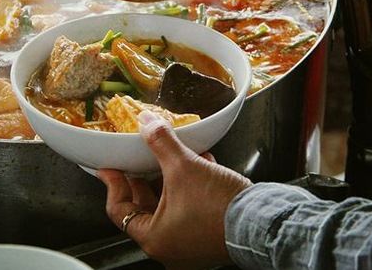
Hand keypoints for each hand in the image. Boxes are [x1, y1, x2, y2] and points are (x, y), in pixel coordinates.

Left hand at [97, 110, 252, 269]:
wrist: (261, 221)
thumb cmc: (220, 207)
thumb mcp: (183, 166)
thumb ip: (161, 142)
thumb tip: (147, 124)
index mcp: (154, 238)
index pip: (119, 210)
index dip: (113, 184)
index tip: (110, 169)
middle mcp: (170, 248)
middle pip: (143, 210)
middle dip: (142, 181)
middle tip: (136, 162)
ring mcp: (190, 246)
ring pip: (168, 209)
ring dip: (168, 182)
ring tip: (170, 159)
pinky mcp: (208, 237)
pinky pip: (189, 211)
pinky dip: (189, 189)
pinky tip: (200, 165)